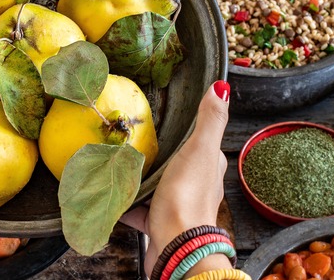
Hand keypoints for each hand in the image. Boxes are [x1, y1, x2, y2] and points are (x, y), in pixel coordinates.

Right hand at [121, 80, 230, 276]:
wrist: (175, 245)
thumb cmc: (188, 196)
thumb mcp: (199, 150)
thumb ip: (210, 120)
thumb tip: (222, 87)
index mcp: (208, 166)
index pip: (200, 142)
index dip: (187, 130)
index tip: (168, 117)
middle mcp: (196, 186)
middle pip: (176, 162)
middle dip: (159, 153)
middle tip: (135, 137)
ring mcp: (177, 205)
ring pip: (157, 184)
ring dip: (141, 176)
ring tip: (120, 160)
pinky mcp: (158, 223)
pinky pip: (138, 207)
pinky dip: (126, 201)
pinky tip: (111, 189)